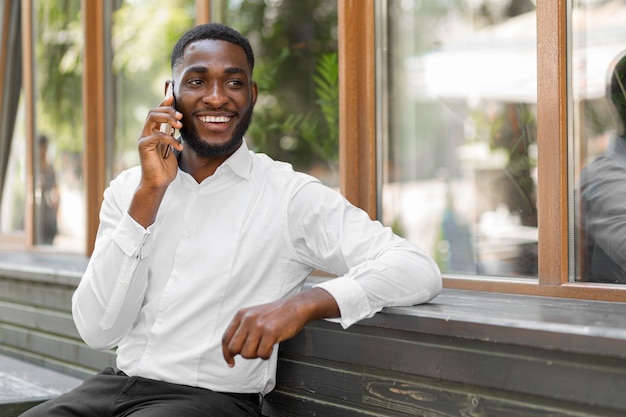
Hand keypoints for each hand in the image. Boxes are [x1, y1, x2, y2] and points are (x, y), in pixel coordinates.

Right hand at [137, 94, 182, 189]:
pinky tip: (178, 146)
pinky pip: (157, 135)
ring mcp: (144, 139)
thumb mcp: (173, 148)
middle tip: (180, 117)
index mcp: (153, 132)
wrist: (159, 182)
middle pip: (153, 112)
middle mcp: (146, 133)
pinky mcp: (143, 146)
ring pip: (152, 118)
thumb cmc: (165, 167)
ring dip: (167, 118)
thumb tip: (180, 125)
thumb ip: (173, 136)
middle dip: (168, 111)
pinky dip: (170, 139)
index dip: (163, 104)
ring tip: (180, 126)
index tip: (173, 98)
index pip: (156, 113)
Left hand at [221, 288, 338, 366]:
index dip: (226, 353)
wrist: (295, 307)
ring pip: (247, 353)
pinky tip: (271, 348)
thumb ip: (242, 329)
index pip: (226, 338)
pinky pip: (261, 354)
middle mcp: (248, 319)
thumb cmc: (276, 314)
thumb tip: (233, 350)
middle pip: (234, 348)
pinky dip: (266, 355)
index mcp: (241, 315)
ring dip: (256, 355)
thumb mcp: (254, 315)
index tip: (230, 361)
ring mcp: (259, 326)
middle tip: (253, 352)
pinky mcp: (270, 333)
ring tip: (265, 347)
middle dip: (243, 354)